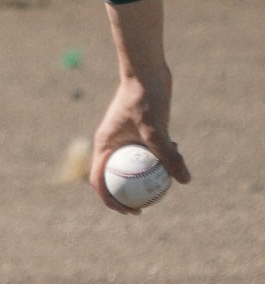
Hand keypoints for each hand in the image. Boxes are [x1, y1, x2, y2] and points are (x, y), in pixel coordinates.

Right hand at [89, 64, 190, 213]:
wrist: (146, 71)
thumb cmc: (144, 98)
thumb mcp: (156, 129)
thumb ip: (168, 155)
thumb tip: (184, 180)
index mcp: (104, 144)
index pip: (99, 180)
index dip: (111, 201)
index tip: (130, 212)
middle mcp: (112, 142)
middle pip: (114, 176)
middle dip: (128, 195)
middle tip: (147, 207)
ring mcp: (124, 136)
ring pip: (132, 164)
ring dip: (146, 175)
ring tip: (167, 182)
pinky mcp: (138, 129)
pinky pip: (145, 151)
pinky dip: (157, 157)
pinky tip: (178, 152)